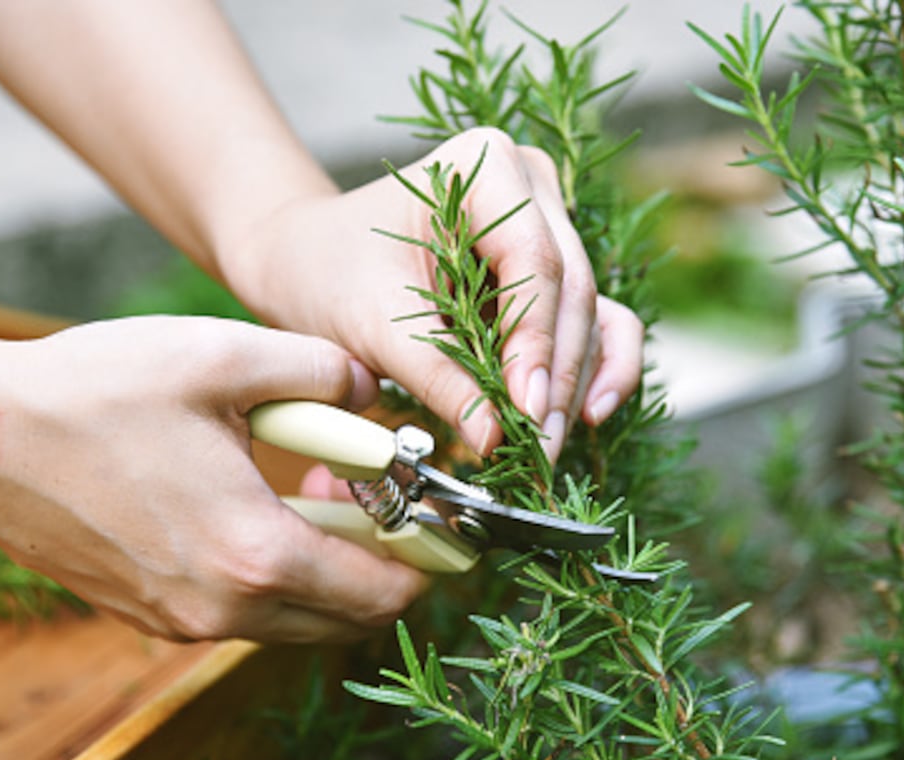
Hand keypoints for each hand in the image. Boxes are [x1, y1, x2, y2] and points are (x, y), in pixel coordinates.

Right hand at [0, 315, 427, 641]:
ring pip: (298, 618)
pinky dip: (275, 573)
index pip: (383, 591)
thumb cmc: (94, 391)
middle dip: (382, 562)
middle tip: (380, 493)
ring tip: (317, 487)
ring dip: (328, 567)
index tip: (443, 519)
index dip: (429, 559)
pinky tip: (258, 505)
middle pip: (348, 617)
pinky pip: (246, 611)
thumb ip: (323, 372)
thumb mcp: (225, 357)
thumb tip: (373, 390)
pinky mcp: (151, 616)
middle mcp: (224, 610)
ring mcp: (183, 622)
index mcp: (255, 553)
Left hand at [223, 128, 644, 460]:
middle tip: (539, 448)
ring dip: (573, 385)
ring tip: (547, 448)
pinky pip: (596, 320)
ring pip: (588, 312)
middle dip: (556, 376)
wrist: (307, 260)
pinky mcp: (552, 273)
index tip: (526, 410)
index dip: (536, 341)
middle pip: (571, 289)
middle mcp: (531, 187)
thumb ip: (437, 378)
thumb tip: (493, 438)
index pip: (533, 261)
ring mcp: (550, 227)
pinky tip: (587, 416)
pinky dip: (596, 369)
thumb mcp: (374, 325)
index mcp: (484, 167)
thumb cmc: (330, 273)